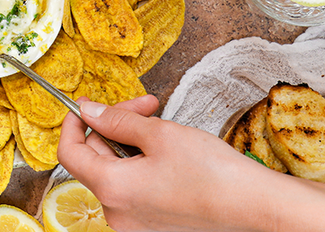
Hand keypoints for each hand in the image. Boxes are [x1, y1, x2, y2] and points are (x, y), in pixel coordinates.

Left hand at [57, 96, 283, 230]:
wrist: (255, 207)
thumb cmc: (213, 174)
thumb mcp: (159, 134)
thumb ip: (117, 121)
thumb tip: (89, 112)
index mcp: (112, 189)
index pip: (69, 153)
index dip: (73, 124)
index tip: (86, 106)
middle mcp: (117, 212)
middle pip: (95, 160)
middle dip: (114, 126)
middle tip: (145, 105)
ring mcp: (134, 222)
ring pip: (115, 172)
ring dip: (130, 144)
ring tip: (160, 127)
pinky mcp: (151, 223)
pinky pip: (132, 188)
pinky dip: (140, 165)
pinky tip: (166, 151)